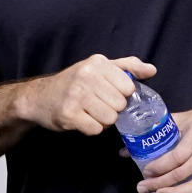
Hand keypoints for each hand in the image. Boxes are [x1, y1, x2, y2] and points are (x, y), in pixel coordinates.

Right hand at [17, 54, 154, 134]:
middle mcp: (86, 76)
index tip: (109, 93)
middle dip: (112, 109)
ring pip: (110, 119)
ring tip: (90, 112)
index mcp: (97, 63)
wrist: (39, 97)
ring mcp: (76, 95)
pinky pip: (96, 129)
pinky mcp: (68, 114)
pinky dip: (91, 128)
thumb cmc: (74, 82)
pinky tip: (81, 119)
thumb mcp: (100, 68)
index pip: (128, 87)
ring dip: (102, 120)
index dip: (121, 95)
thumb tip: (152, 70)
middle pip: (120, 105)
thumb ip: (128, 67)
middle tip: (97, 104)